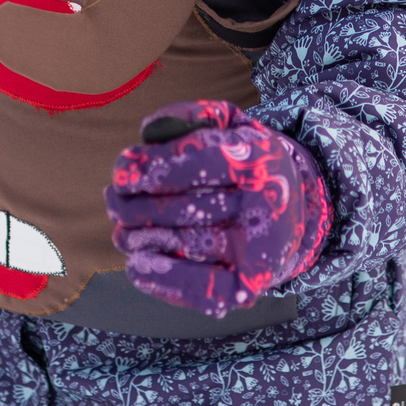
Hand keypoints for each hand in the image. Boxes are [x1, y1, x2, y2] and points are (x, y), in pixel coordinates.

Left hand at [105, 100, 329, 316]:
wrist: (293, 212)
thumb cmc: (246, 162)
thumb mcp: (233, 125)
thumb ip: (194, 116)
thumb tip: (149, 129)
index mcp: (258, 159)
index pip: (202, 161)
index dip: (156, 168)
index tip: (121, 172)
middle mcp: (264, 204)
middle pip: (187, 208)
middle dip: (136, 206)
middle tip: (112, 200)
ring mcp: (257, 247)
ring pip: (187, 245)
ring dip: (141, 240)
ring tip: (120, 231)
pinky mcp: (250, 283)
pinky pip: (204, 289)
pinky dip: (164, 280)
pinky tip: (136, 265)